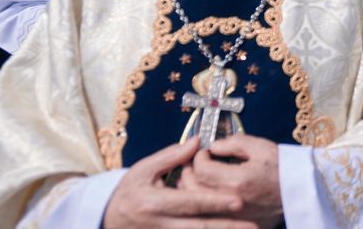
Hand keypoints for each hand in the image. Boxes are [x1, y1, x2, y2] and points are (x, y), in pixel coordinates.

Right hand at [103, 138, 254, 228]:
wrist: (108, 219)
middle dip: (228, 227)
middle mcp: (163, 224)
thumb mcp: (145, 168)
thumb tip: (198, 142)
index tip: (239, 201)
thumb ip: (172, 156)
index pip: (192, 203)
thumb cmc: (129, 191)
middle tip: (253, 226)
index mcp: (156, 202)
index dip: (216, 202)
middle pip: (201, 227)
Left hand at [179, 135, 282, 225]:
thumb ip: (233, 143)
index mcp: (237, 180)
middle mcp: (231, 202)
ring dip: (191, 189)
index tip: (205, 152)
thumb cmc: (284, 168)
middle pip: (193, 188)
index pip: (201, 169)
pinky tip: (206, 195)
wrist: (301, 192)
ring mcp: (233, 216)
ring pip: (197, 205)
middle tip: (196, 163)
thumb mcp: (260, 147)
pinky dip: (203, 204)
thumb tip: (213, 146)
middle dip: (189, 172)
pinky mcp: (236, 223)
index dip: (198, 157)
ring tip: (197, 178)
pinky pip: (209, 215)